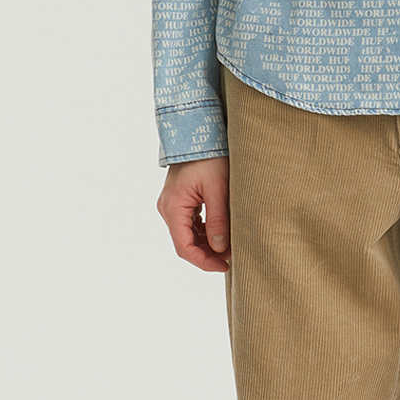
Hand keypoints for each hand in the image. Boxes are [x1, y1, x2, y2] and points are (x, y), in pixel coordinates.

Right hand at [157, 156, 230, 272]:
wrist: (199, 133)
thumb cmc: (210, 157)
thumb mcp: (219, 189)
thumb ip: (218, 220)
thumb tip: (220, 249)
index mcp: (173, 207)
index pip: (184, 247)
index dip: (204, 262)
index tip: (225, 266)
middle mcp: (167, 208)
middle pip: (185, 243)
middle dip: (207, 254)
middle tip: (231, 257)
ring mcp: (171, 204)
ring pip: (187, 235)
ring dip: (206, 243)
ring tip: (229, 245)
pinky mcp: (179, 200)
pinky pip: (189, 223)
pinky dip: (204, 231)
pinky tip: (220, 232)